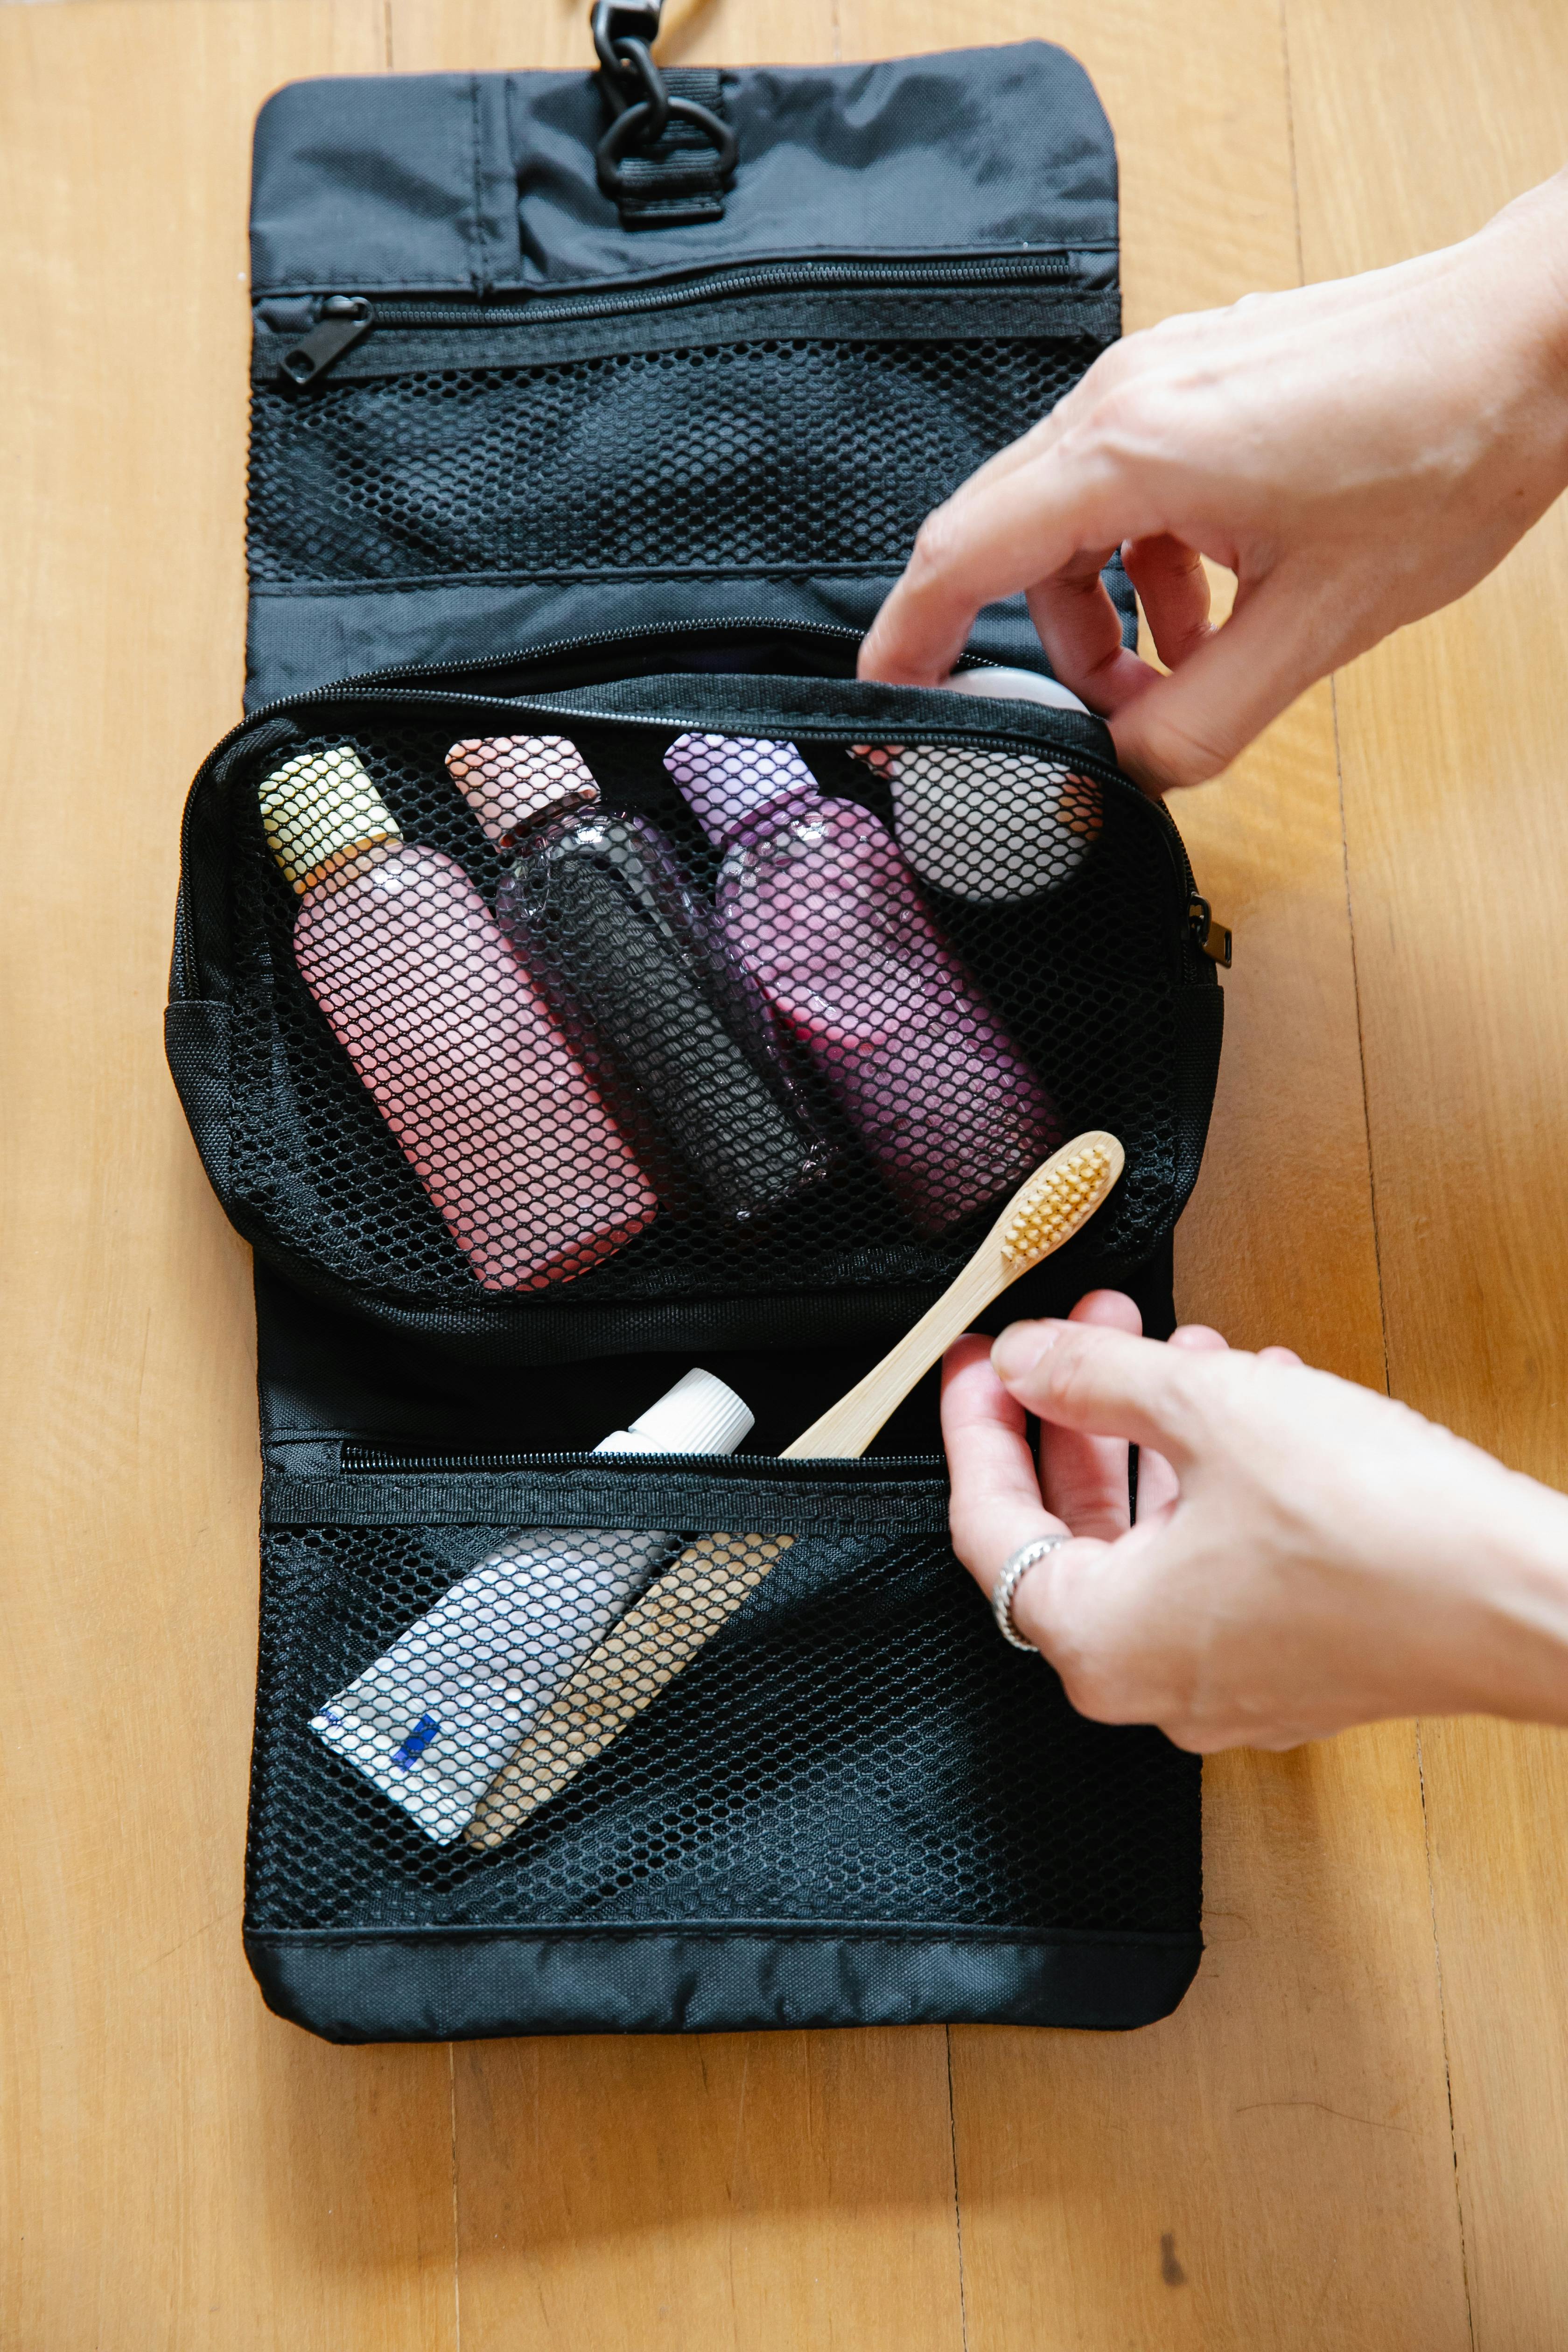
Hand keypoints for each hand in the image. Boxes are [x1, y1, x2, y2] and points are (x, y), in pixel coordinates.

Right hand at [861, 172, 1567, 792]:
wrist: (1537, 338)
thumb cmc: (1446, 448)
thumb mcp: (1317, 628)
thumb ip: (1202, 723)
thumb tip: (1130, 773)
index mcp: (1130, 451)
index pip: (959, 554)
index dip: (905, 640)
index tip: (884, 702)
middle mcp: (1123, 398)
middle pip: (1006, 539)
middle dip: (1034, 648)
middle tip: (1084, 722)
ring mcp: (1159, 376)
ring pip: (1070, 517)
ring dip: (1105, 611)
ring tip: (1181, 668)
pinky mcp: (1197, 376)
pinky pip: (1127, 483)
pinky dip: (1147, 560)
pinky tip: (1215, 602)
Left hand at [942, 1291, 1567, 1749]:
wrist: (1526, 1598)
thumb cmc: (1376, 1527)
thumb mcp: (1207, 1408)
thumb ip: (1093, 1376)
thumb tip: (1028, 1357)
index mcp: (1100, 1643)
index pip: (989, 1524)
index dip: (975, 1425)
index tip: (979, 1357)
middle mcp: (1152, 1683)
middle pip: (1069, 1530)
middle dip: (1078, 1411)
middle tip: (1085, 1325)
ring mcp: (1226, 1682)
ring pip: (1151, 1538)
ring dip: (1155, 1431)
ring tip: (1181, 1341)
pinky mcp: (1292, 1663)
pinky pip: (1216, 1562)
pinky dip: (1214, 1479)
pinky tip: (1251, 1396)